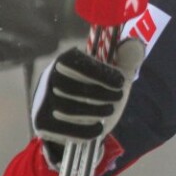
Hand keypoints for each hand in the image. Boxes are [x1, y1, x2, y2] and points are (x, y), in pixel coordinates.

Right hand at [31, 38, 144, 163]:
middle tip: (118, 97)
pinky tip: (98, 128)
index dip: (100, 73)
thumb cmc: (100, 88)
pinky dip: (83, 130)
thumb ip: (127, 58)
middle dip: (100, 94)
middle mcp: (49, 78)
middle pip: (70, 87)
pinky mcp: (42, 122)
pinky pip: (61, 128)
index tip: (121, 83)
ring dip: (93, 111)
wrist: (78, 116)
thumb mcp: (116, 73)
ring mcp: (43, 101)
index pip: (78, 62)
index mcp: (66, 60)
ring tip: (109, 110)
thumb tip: (133, 45)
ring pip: (65, 108)